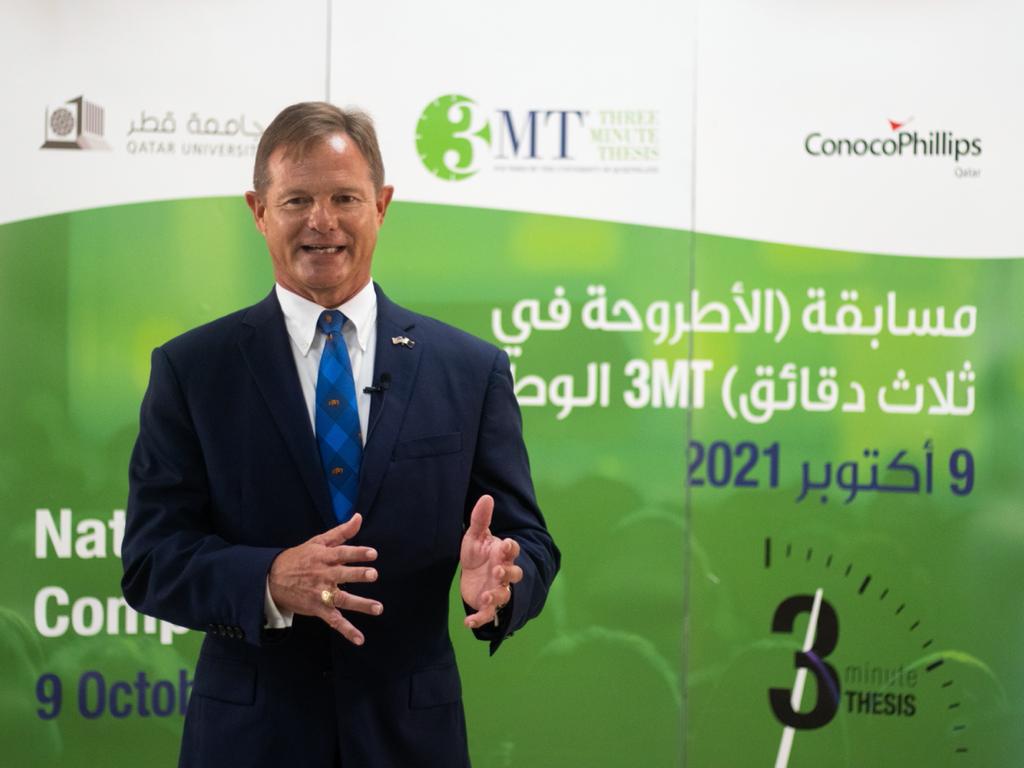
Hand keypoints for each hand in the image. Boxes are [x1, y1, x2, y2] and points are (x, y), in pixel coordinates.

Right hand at [268, 513, 381, 644]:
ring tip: (378, 608)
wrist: (272, 579)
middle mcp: (324, 575)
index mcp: (324, 557)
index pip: (342, 553)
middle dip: (358, 575)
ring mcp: (321, 593)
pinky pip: (334, 620)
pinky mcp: (318, 608)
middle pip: (343, 574)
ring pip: (342, 599)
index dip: (357, 553)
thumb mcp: (318, 541)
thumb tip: (359, 517)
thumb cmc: (300, 558)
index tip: (372, 553)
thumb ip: (341, 532)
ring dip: (360, 604)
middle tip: (373, 575)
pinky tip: (360, 639)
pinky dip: (347, 630)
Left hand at [460, 495, 522, 628]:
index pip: (513, 551)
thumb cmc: (477, 553)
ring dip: (496, 597)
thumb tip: (487, 497)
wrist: (470, 574)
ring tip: (486, 596)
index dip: (511, 549)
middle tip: (497, 571)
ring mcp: (497, 590)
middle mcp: (504, 573)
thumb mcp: (475, 536)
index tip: (506, 544)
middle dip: (508, 574)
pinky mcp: (486, 604)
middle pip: (514, 575)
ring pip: (504, 595)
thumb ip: (480, 519)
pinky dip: (480, 620)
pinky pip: (487, 615)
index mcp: (503, 555)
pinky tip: (468, 623)